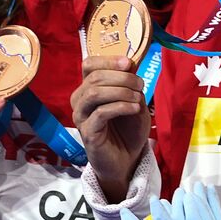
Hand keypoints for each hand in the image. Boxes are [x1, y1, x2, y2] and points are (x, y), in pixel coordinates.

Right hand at [71, 55, 150, 201]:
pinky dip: (121, 106)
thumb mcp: (134, 100)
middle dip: (122, 77)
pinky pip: (101, 113)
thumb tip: (130, 64)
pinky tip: (134, 108)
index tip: (129, 64)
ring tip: (138, 98)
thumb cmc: (128, 128)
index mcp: (89, 88)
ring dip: (121, 91)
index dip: (108, 60)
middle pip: (94, 77)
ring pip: (94, 93)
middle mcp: (80, 100)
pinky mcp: (87, 132)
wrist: (127, 159)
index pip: (89, 64)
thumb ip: (130, 83)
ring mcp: (81, 116)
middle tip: (140, 85)